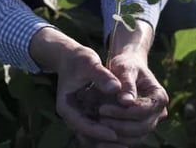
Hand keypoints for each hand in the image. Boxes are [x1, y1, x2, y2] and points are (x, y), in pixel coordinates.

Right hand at [29, 27, 121, 141]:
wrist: (72, 56)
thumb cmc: (79, 59)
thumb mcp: (89, 63)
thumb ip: (102, 76)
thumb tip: (116, 88)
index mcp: (66, 106)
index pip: (81, 125)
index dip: (98, 131)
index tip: (115, 134)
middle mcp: (72, 115)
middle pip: (86, 137)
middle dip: (104, 142)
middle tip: (125, 145)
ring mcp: (80, 116)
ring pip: (93, 137)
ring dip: (108, 141)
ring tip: (129, 143)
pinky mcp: (88, 114)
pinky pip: (98, 130)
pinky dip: (110, 132)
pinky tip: (128, 134)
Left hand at [99, 20, 168, 145]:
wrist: (127, 69)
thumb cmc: (125, 65)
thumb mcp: (125, 69)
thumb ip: (127, 84)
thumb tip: (126, 101)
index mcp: (159, 96)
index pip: (143, 110)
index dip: (123, 112)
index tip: (102, 109)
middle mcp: (160, 112)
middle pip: (142, 127)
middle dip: (119, 126)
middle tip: (98, 121)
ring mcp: (152, 121)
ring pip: (138, 137)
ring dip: (117, 136)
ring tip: (97, 128)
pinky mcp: (141, 128)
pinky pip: (131, 140)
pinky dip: (117, 141)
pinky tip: (100, 140)